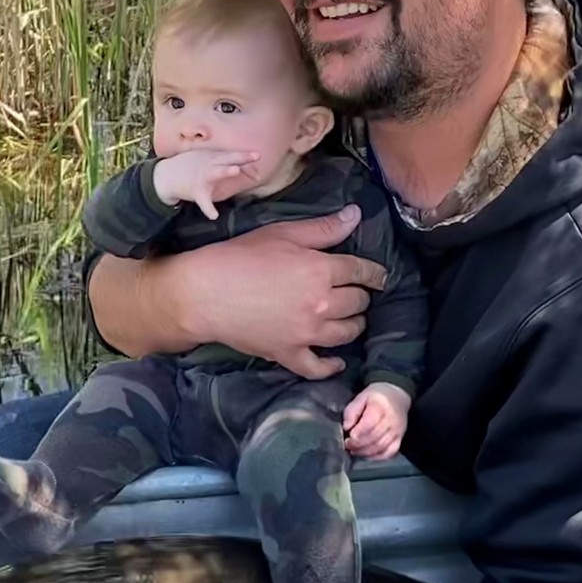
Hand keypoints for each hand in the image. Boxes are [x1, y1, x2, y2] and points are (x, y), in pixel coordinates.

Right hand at [152, 148, 261, 218]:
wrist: (166, 176)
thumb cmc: (190, 167)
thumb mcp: (207, 159)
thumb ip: (224, 163)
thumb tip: (246, 170)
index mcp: (214, 158)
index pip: (233, 156)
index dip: (247, 159)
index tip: (259, 160)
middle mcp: (209, 164)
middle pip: (228, 159)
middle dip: (241, 157)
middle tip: (256, 155)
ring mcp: (202, 176)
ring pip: (216, 172)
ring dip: (225, 170)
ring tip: (235, 170)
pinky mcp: (196, 190)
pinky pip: (203, 201)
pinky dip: (208, 208)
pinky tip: (214, 216)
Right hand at [158, 207, 388, 378]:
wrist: (203, 293)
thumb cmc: (238, 257)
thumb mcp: (282, 233)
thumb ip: (323, 228)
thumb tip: (355, 215)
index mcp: (320, 270)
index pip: (361, 271)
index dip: (373, 272)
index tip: (378, 275)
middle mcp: (321, 303)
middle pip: (358, 302)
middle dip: (361, 296)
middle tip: (356, 293)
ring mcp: (306, 333)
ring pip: (347, 333)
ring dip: (354, 324)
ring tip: (351, 319)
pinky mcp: (288, 354)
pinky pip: (318, 367)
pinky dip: (331, 366)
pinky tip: (337, 361)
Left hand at [344, 382, 409, 458]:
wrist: (397, 396)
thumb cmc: (377, 397)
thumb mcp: (361, 397)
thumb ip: (352, 411)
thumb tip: (346, 427)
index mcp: (380, 407)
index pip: (369, 425)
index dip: (357, 434)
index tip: (347, 437)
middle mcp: (391, 420)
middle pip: (374, 438)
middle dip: (358, 444)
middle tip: (348, 445)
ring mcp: (397, 431)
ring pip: (380, 447)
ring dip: (365, 452)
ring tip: (355, 450)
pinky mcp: (399, 439)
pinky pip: (389, 452)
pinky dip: (376, 456)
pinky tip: (367, 454)